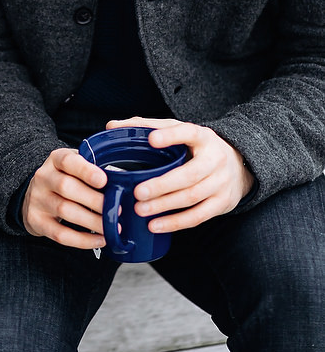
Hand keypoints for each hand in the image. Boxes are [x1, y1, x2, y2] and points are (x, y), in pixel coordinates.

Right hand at [21, 147, 106, 248]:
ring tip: (111, 227)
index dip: (85, 171)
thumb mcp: (75, 166)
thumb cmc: (65, 178)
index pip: (67, 161)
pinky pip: (60, 234)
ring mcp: (37, 199)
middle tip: (116, 210)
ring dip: (91, 221)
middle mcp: (43, 177)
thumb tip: (120, 184)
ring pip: (64, 210)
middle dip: (94, 200)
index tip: (103, 180)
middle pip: (66, 187)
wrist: (35, 194)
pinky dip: (82, 240)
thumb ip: (92, 170)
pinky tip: (99, 239)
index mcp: (55, 159)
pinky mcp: (36, 220)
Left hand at [107, 116, 254, 232]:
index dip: (171, 136)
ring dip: (165, 205)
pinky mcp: (222, 203)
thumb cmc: (197, 148)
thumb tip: (112, 126)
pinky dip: (175, 222)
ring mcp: (221, 182)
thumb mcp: (179, 132)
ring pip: (192, 197)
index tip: (151, 140)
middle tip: (137, 192)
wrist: (238, 166)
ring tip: (141, 209)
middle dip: (162, 185)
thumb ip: (148, 127)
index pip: (189, 132)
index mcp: (203, 137)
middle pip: (189, 174)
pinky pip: (198, 216)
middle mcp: (215, 159)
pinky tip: (155, 225)